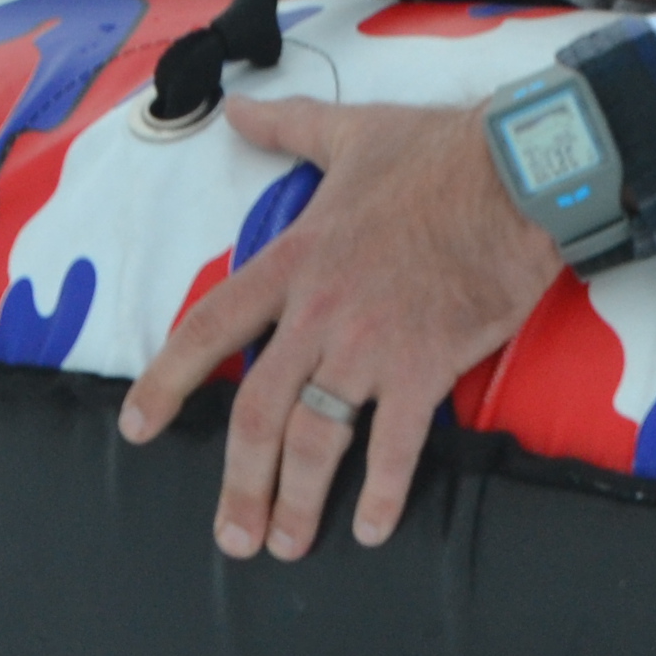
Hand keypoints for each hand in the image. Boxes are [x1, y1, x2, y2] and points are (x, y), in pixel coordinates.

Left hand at [117, 96, 562, 558]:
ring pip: (316, 438)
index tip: (136, 425)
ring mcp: (372, 344)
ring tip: (286, 545)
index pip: (209, 328)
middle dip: (239, 482)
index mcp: (293, 260)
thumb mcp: (349, 131)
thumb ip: (285, 129)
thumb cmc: (438, 152)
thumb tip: (236, 110)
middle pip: (257, 411)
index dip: (167, 382)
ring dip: (298, 500)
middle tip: (231, 535)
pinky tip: (373, 527)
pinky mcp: (429, 365)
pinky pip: (395, 445)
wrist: (519, 172)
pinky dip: (382, 493)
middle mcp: (320, 311)